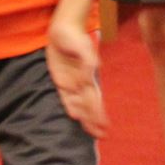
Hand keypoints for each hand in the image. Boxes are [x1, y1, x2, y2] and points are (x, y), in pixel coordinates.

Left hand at [47, 18, 108, 135]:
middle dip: (94, 120)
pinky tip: (75, 116)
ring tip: (92, 131)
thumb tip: (89, 79)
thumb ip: (87, 64)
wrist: (64, 30)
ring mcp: (71, 82)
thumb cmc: (76, 38)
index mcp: (88, 77)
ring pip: (80, 104)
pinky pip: (66, 97)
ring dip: (86, 118)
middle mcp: (81, 82)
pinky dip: (71, 107)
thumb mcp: (83, 49)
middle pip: (89, 105)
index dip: (98, 114)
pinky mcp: (60, 79)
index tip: (104, 126)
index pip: (94, 100)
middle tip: (101, 135)